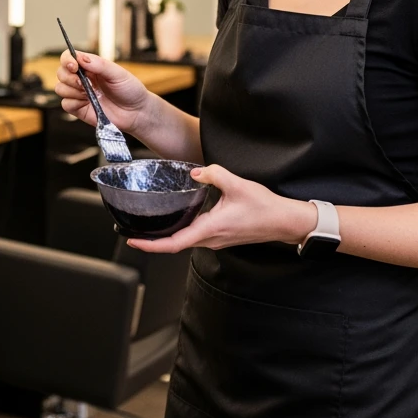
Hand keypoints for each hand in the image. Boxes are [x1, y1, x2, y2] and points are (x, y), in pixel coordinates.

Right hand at [54, 51, 150, 134]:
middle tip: (84, 83)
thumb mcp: (117, 73)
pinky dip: (73, 103)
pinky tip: (87, 103)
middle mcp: (82, 79)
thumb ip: (99, 64)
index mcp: (90, 66)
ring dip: (71, 90)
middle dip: (69, 77)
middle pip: (61, 73)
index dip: (67, 60)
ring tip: (88, 94)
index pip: (69, 57)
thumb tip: (80, 57)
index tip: (74, 66)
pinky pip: (65, 104)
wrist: (137, 113)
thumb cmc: (130, 90)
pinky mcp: (79, 109)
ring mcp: (79, 94)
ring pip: (60, 88)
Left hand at [126, 165, 318, 253]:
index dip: (151, 244)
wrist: (285, 222)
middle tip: (132, 232)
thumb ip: (214, 174)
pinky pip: (194, 237)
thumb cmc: (265, 207)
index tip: (133, 240)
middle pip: (174, 245)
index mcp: (211, 228)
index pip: (174, 243)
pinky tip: (176, 221)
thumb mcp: (238, 185)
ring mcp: (216, 240)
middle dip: (152, 241)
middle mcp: (211, 239)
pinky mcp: (221, 237)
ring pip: (185, 241)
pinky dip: (180, 232)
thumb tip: (195, 172)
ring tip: (148, 227)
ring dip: (166, 237)